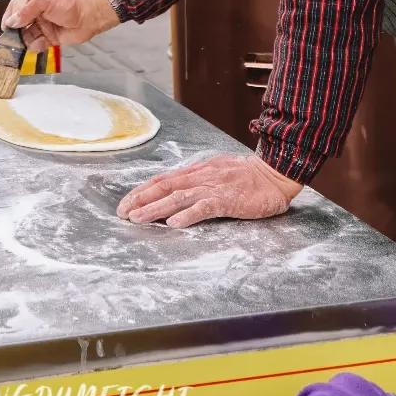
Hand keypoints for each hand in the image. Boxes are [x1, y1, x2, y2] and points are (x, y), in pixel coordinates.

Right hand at [2, 0, 119, 49]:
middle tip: (14, 37)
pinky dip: (36, 46)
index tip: (5, 25)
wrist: (90, 16)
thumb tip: (12, 20)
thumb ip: (27, 10)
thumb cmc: (72, 2)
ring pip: (26, 35)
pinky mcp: (48, 37)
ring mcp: (42, 25)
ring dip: (26, 40)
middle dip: (16, 31)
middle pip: (18, 23)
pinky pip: (36, 44)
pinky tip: (40, 43)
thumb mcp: (45, 0)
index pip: (15, 6)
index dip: (9, 16)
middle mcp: (36, 11)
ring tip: (30, 40)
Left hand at [117, 154, 302, 227]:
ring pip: (178, 197)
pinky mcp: (227, 199)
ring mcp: (213, 187)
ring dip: (155, 208)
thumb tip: (176, 192)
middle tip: (122, 212)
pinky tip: (173, 223)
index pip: (163, 180)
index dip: (142, 190)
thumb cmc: (246, 176)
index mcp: (197, 171)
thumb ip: (197, 181)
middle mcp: (200, 176)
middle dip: (141, 200)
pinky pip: (204, 207)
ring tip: (138, 218)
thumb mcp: (216, 173)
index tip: (126, 202)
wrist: (274, 173)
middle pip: (164, 187)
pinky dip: (187, 215)